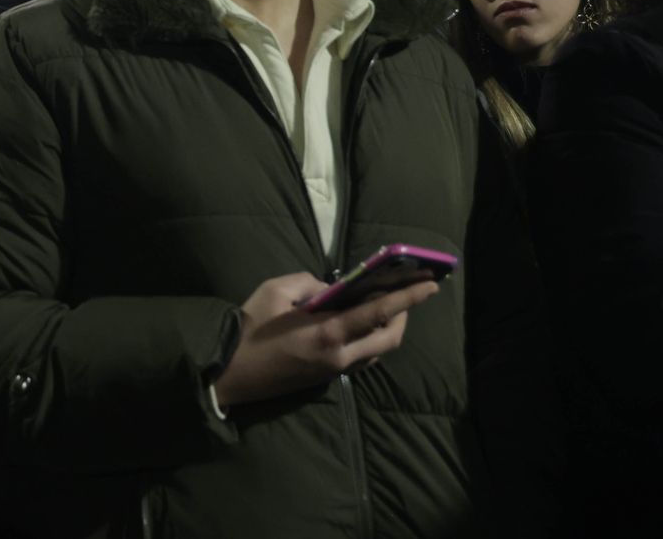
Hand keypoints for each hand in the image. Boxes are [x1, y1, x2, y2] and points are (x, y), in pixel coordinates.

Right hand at [212, 272, 439, 409]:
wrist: (231, 373)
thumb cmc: (250, 328)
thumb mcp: (275, 291)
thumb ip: (308, 284)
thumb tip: (330, 291)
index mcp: (329, 332)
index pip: (379, 312)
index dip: (408, 298)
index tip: (431, 285)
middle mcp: (339, 356)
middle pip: (389, 339)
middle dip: (404, 316)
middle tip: (407, 296)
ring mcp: (334, 370)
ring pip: (377, 352)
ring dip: (386, 330)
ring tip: (383, 307)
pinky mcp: (325, 378)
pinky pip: (360, 358)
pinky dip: (368, 340)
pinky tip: (358, 325)